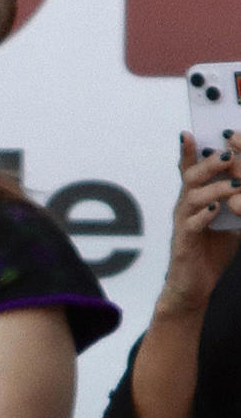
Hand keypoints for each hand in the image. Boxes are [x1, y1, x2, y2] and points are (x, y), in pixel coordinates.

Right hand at [158, 133, 240, 316]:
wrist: (194, 285)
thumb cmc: (210, 252)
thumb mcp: (230, 220)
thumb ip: (237, 202)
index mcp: (195, 200)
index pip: (189, 170)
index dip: (188, 151)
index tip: (189, 133)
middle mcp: (185, 208)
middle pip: (192, 177)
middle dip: (210, 164)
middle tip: (227, 155)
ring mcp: (183, 224)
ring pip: (193, 197)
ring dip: (216, 188)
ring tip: (234, 186)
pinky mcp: (183, 242)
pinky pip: (192, 224)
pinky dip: (205, 215)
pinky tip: (217, 210)